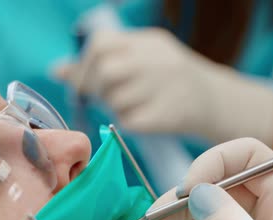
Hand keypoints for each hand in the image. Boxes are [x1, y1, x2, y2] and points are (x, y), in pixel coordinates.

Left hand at [56, 28, 272, 143]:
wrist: (216, 102)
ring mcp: (163, 88)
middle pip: (105, 72)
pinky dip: (127, 123)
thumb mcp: (140, 58)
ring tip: (132, 105)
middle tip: (105, 97)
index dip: (84, 66)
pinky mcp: (165, 116)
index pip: (100, 45)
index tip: (85, 82)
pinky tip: (142, 117)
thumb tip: (56, 70)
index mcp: (147, 42)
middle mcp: (156, 61)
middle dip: (96, 88)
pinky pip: (127, 122)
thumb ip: (100, 61)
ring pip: (114, 100)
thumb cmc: (169, 80)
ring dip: (114, 106)